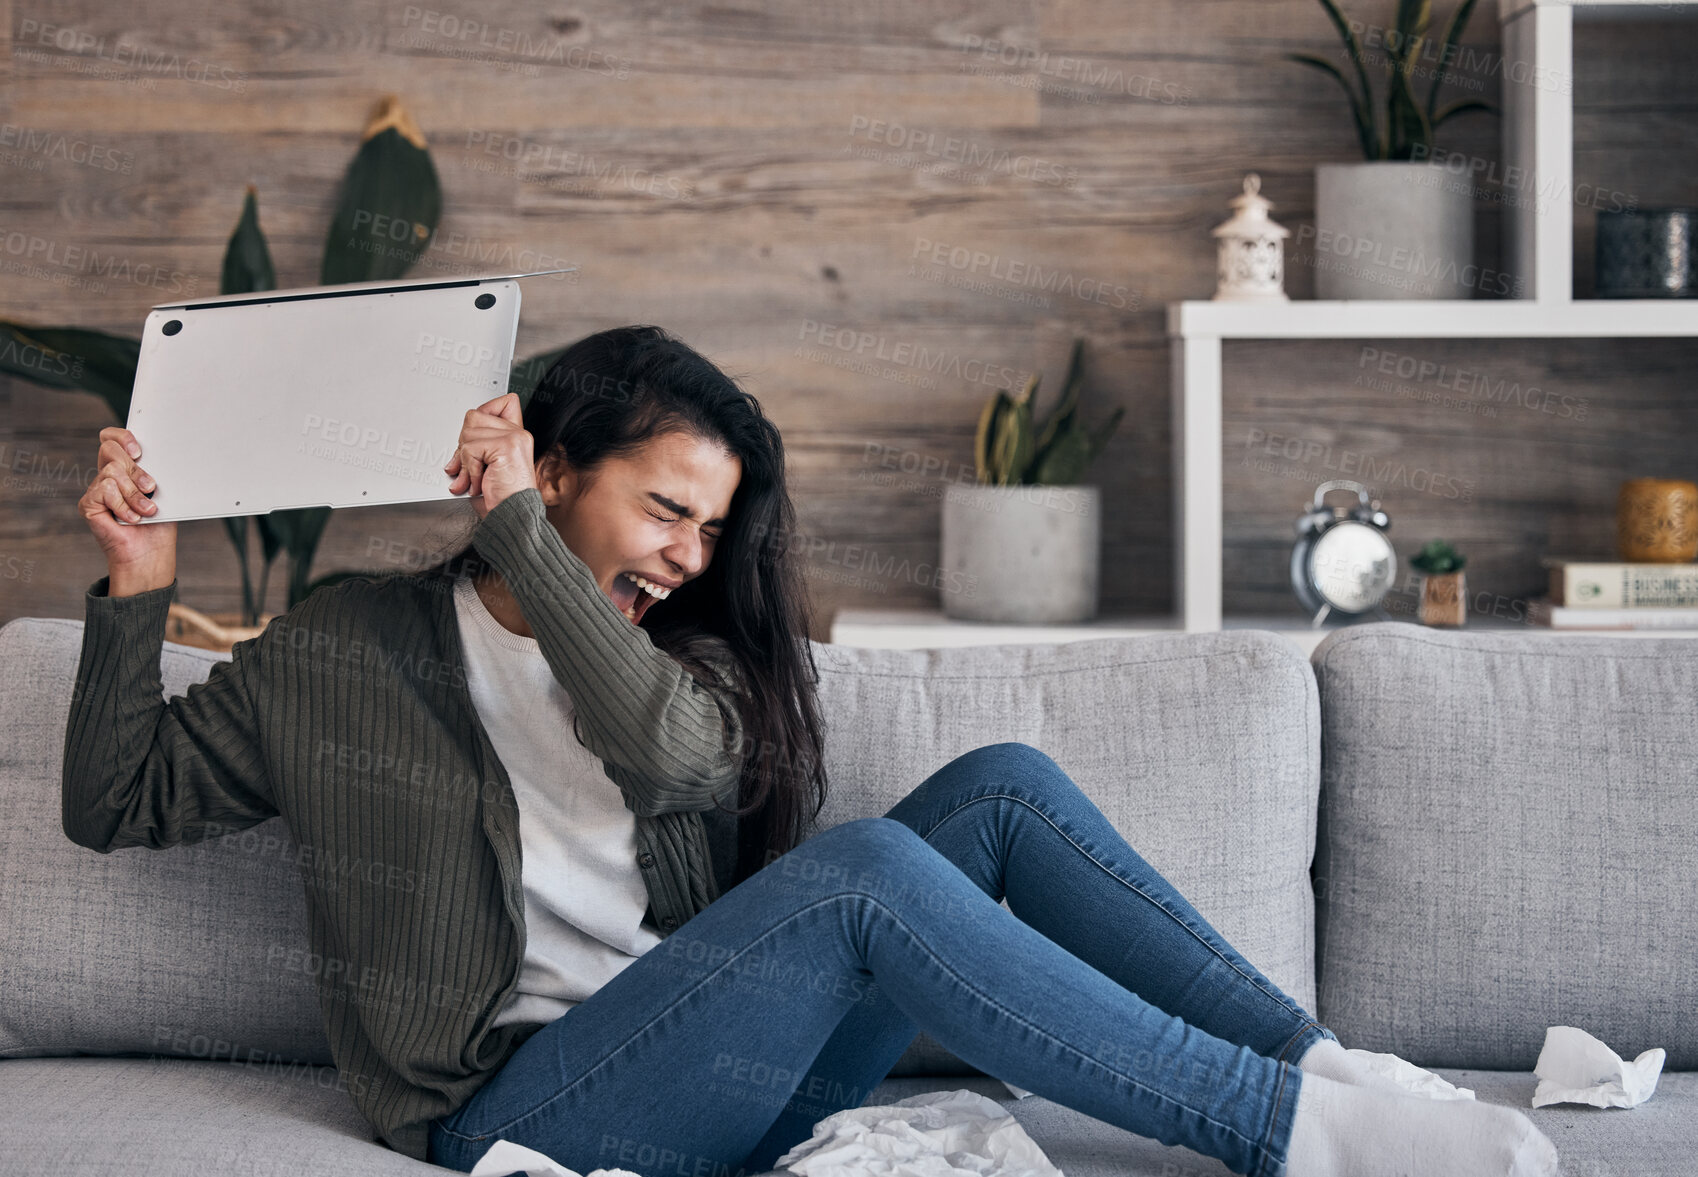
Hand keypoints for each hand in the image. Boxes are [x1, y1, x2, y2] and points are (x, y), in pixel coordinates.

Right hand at [80, 426, 176, 593]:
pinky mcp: (89, 505)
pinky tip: (132, 518)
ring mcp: (96, 491)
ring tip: (147, 510)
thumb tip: (159, 456)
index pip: (111, 439)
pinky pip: (105, 490)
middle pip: (110, 450)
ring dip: (135, 493)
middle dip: (135, 468)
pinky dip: (123, 504)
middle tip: (151, 487)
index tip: (139, 451)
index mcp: (124, 470)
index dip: (122, 437)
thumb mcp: (162, 492)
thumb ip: (153, 471)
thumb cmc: (159, 525)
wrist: (150, 554)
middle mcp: (107, 477)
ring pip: (112, 471)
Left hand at [444, 392, 537, 520]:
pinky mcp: (507, 447)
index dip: (483, 415)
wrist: (512, 518)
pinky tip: (479, 483)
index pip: (502, 402)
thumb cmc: (502, 500)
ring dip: (465, 461)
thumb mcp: (488, 468)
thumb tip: (459, 444)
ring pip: (468, 433)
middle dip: (464, 445)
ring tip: (475, 479)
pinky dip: (469, 470)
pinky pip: (471, 449)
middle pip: (474, 417)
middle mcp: (519, 434)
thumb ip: (479, 448)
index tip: (476, 441)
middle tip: (470, 468)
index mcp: (518, 436)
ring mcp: (515, 438)